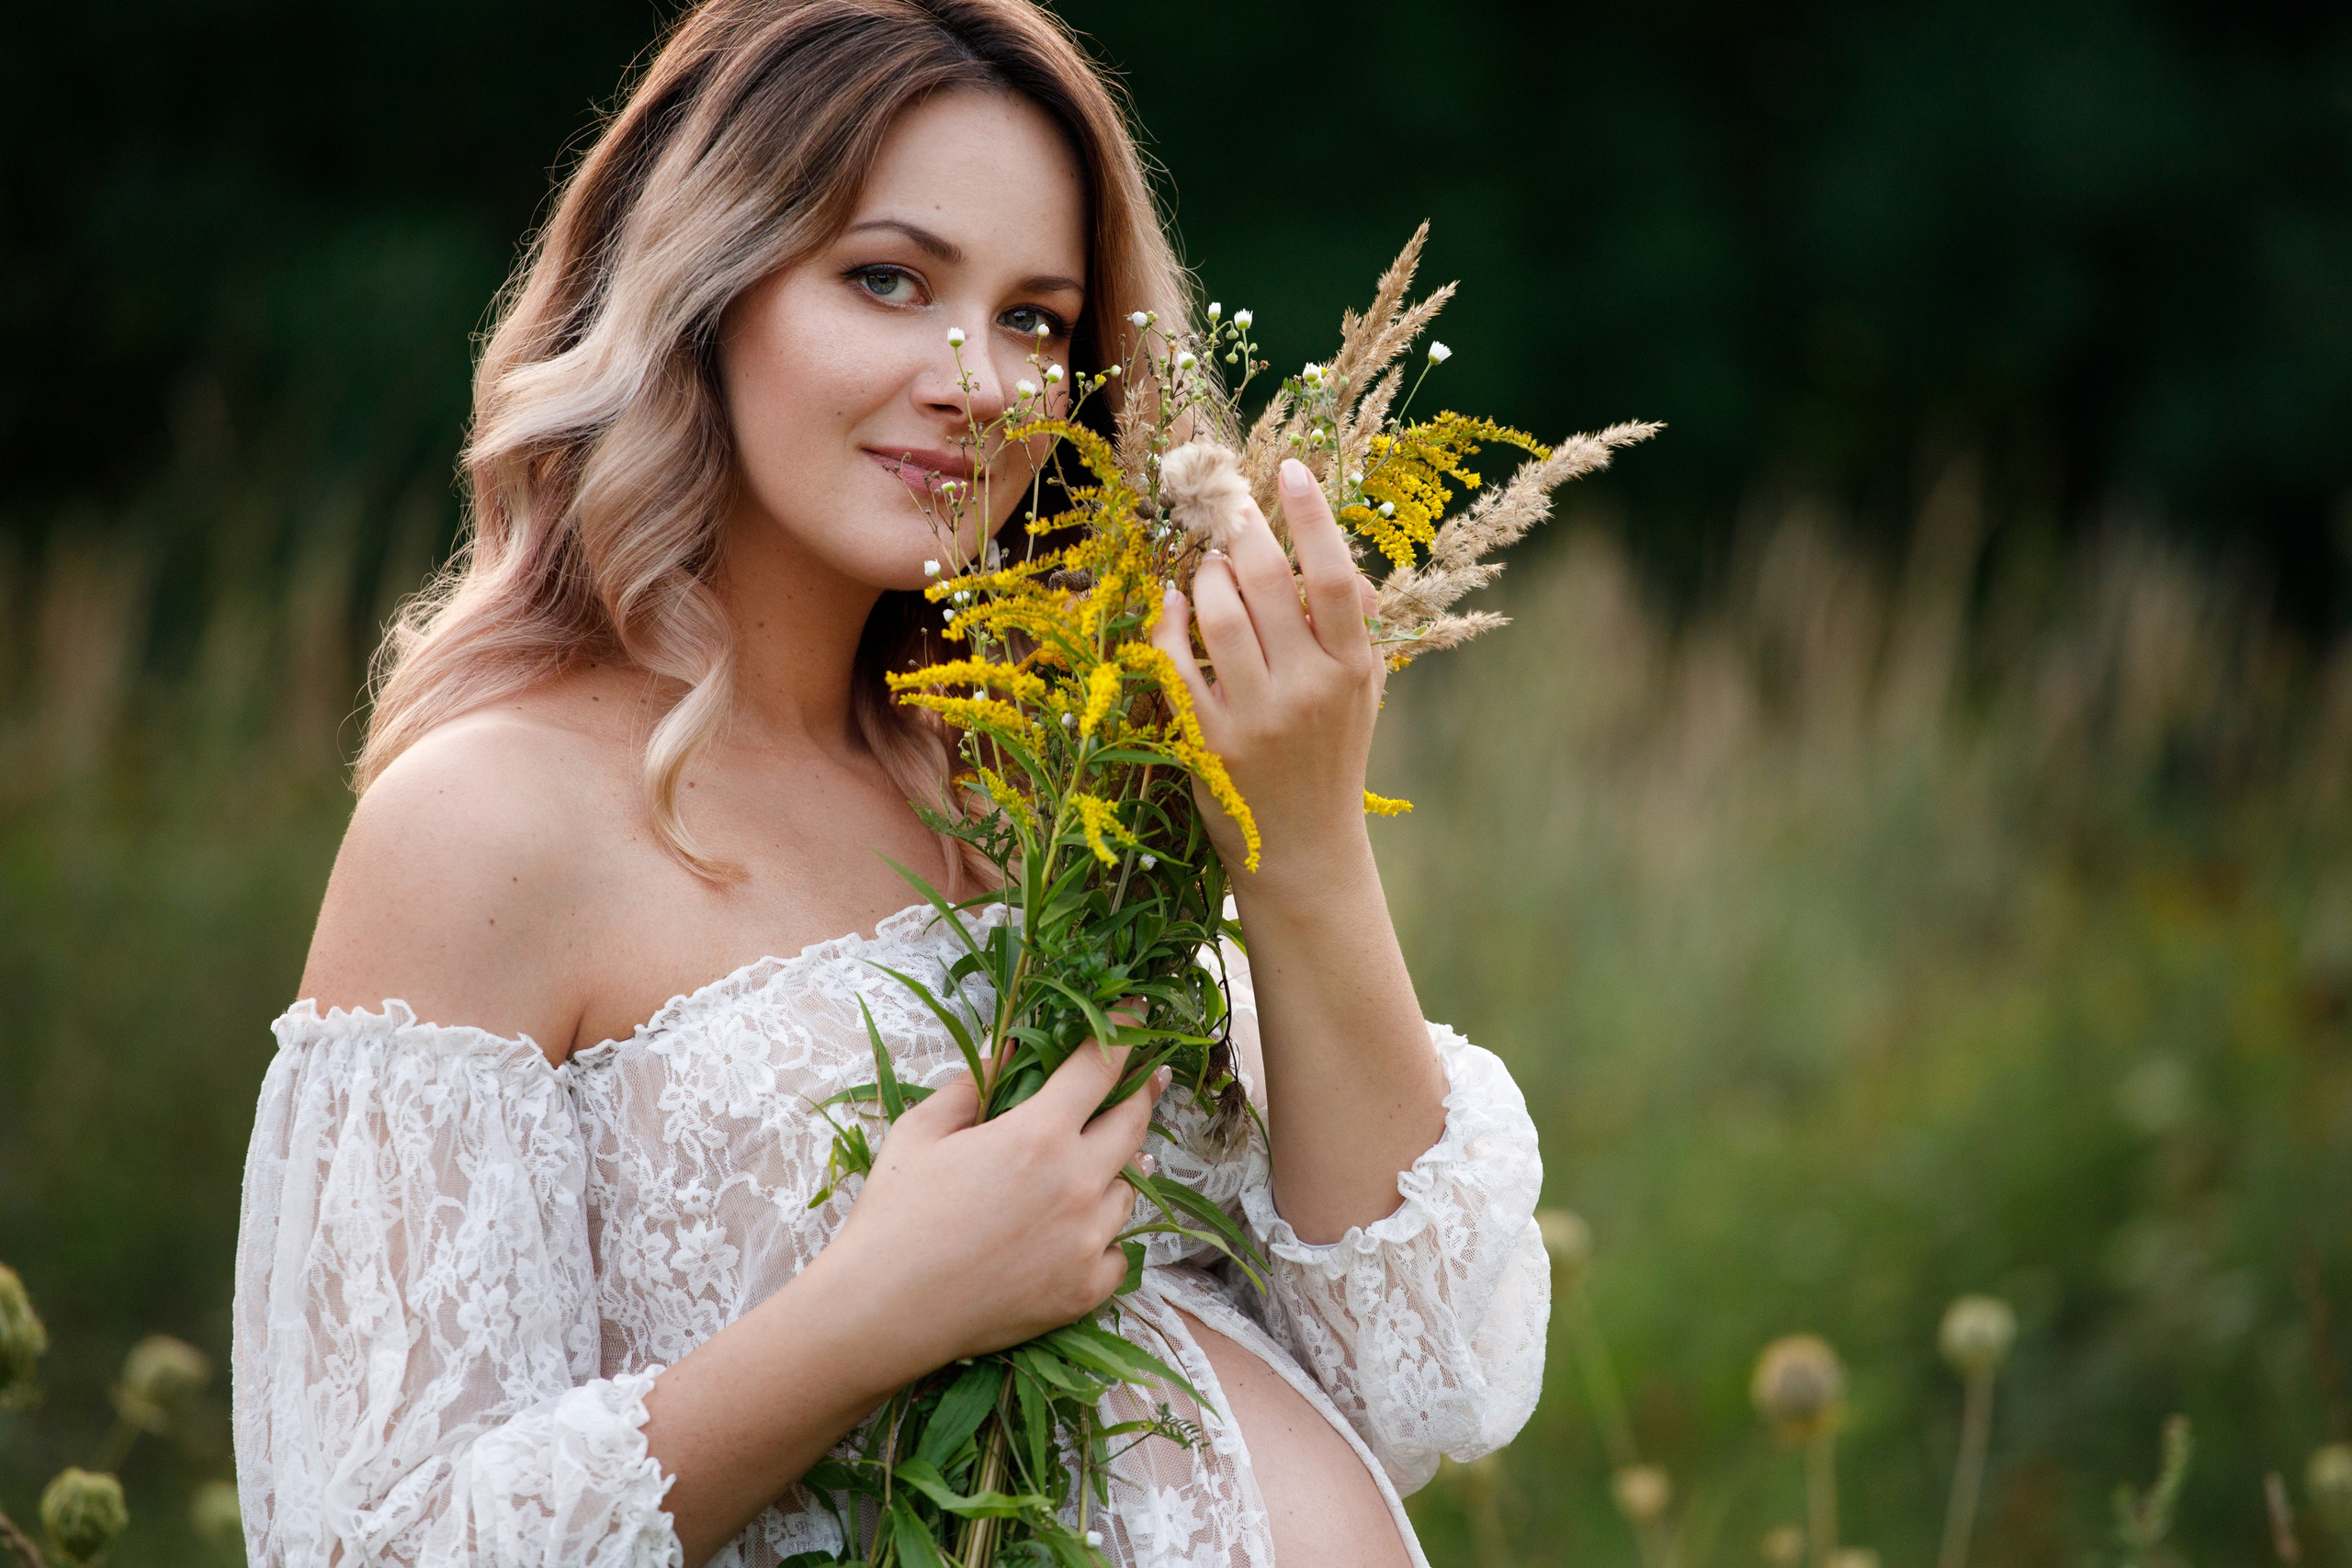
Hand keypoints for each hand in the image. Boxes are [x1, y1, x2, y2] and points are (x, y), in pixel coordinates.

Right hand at [808, 1036, 1167, 1374]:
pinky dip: (1104, 1235)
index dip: (1123, 1034)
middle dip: (1143, 1094)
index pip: (1101, 1068)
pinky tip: (1081, 1230)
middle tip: (1150, 1078)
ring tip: (1101, 1161)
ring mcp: (1087, 1241)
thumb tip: (1010, 1047)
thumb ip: (974, 1082)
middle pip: (1134, 1124)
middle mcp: (1077, 1184)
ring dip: (1119, 1169)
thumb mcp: (922, 1131)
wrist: (882, 1311)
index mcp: (1039, 1135)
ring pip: (1129, 1190)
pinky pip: (1118, 1251)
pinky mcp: (1086, 1290)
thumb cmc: (894, 1216)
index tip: (1137, 1016)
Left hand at [1149, 458, 1384, 902]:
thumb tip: (1339, 563)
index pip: (1336, 578)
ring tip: (1208, 568)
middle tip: (1232, 515)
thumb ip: (1354, 629)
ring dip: (1206, 576)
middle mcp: (1307, 691)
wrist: (1306, 849)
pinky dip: (1169, 625)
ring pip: (1219, 617)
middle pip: (1270, 583)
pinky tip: (1171, 605)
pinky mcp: (1209, 742)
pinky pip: (1177, 665)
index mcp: (1352, 670)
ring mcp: (1256, 718)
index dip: (1312, 517)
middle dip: (1244, 535)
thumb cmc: (1333, 757)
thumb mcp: (1362, 693)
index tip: (1292, 471)